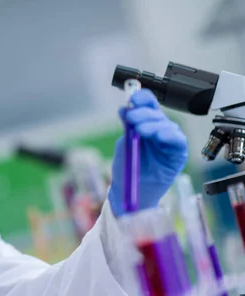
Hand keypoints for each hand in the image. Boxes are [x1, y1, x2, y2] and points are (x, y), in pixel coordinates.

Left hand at [108, 89, 187, 216]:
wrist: (128, 192)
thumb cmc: (127, 168)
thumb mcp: (124, 144)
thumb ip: (127, 127)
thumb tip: (124, 108)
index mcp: (146, 124)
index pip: (148, 106)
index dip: (142, 100)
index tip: (133, 99)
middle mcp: (159, 130)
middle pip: (156, 115)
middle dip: (143, 114)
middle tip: (131, 118)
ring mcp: (168, 142)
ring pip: (167, 126)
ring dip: (154, 125)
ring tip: (141, 130)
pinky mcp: (177, 154)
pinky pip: (177, 142)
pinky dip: (169, 136)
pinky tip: (160, 136)